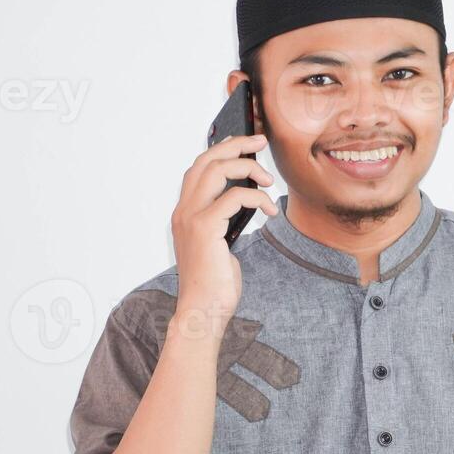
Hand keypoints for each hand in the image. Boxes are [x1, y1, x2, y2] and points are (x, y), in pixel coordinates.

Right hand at [171, 132, 276, 333]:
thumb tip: (246, 200)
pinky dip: (258, 197)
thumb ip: (224, 221)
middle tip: (260, 142)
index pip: (199, 169)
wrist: (202, 311)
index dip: (221, 151)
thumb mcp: (219, 245)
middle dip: (236, 145)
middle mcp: (183, 211)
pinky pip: (236, 197)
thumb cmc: (213, 284)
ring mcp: (191, 218)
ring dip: (248, 168)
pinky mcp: (206, 229)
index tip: (245, 146)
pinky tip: (269, 210)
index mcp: (185, 213)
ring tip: (269, 181)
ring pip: (218, 170)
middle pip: (206, 160)